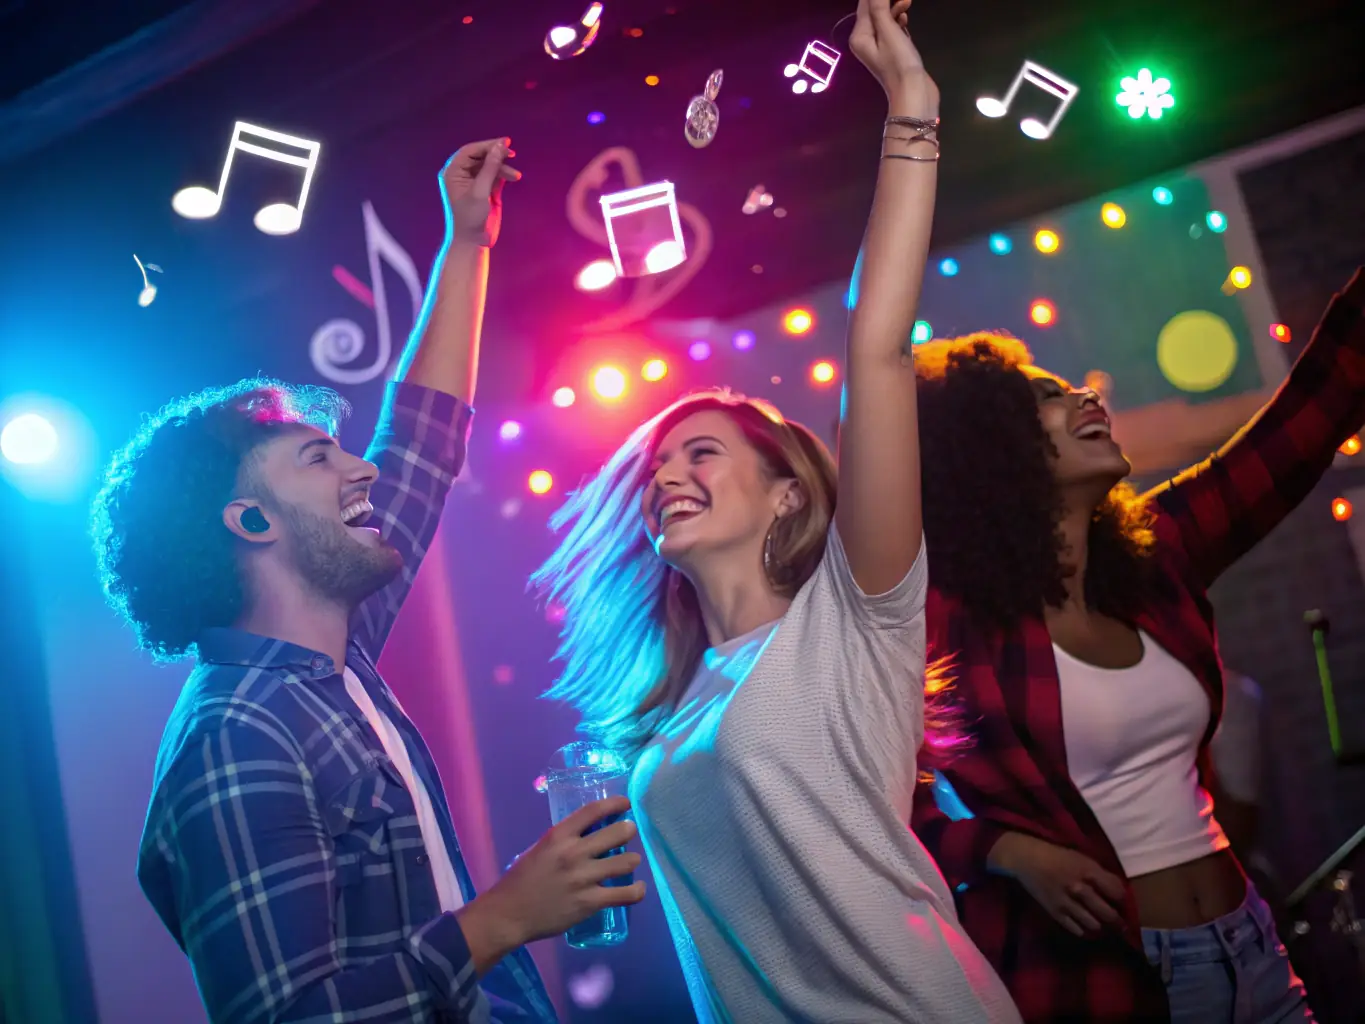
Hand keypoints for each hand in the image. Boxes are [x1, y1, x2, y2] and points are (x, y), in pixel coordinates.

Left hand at [439, 138, 521, 247]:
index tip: (505, 142)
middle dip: (496, 155)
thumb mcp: (480, 191)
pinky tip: (514, 177)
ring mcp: (474, 181)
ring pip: (490, 165)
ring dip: (503, 167)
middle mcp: (462, 174)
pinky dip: (504, 175)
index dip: (487, 145)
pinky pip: (495, 174)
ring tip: (516, 175)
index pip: (470, 151)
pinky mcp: (485, 189)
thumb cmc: (470, 218)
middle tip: (512, 153)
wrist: (473, 242)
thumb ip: (490, 168)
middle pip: (481, 156)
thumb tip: (500, 146)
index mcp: (453, 172)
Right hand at [459, 797, 644, 968]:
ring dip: (632, 860)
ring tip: (630, 862)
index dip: (615, 804)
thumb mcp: (539, 849)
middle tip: (628, 834)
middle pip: (617, 833)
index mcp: (558, 836)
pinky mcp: (590, 902)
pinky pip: (626, 894)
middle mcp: (574, 853)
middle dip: (628, 831)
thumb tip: (588, 836)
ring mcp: (584, 878)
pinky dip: (637, 890)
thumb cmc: (520, 880)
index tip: (625, 804)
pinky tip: (638, 888)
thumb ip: (563, 841)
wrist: (509, 915)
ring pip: (627, 862)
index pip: (593, 811)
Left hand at [849, 0, 938, 112]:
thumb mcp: (888, 31)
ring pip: (884, 19)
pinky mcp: (893, 52)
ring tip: (908, 2)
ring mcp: (879, 48)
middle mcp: (865, 41)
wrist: (913, 94)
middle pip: (873, 11)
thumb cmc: (899, 63)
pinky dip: (898, 21)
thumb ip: (879, 8)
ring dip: (895, 8)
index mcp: (859, 37)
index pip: (864, 5)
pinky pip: (892, 29)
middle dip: (887, 0)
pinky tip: (905, 18)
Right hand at [988, 831, 1125, 936]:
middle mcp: (1079, 889)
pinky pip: (1076, 929)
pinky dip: (1084, 930)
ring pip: (1093, 924)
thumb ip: (1099, 874)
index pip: (1117, 893)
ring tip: (1104, 926)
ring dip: (1101, 927)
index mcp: (1088, 871)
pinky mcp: (1055, 912)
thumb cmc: (1057, 856)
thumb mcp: (1082, 858)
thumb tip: (1118, 892)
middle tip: (1121, 925)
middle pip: (1108, 914)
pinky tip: (1086, 927)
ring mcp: (1067, 903)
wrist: (1027, 859)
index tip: (1124, 904)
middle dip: (1117, 922)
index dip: (1123, 901)